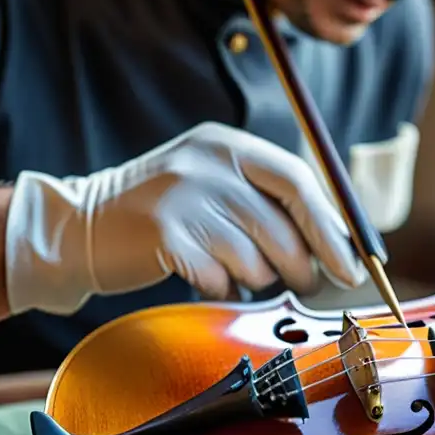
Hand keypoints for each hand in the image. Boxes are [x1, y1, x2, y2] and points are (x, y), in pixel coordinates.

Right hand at [4, 122, 367, 315]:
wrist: (81, 226)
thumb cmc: (169, 213)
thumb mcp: (217, 184)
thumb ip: (270, 201)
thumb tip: (340, 243)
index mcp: (228, 145)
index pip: (299, 182)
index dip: (331, 228)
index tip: (353, 264)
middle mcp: (207, 163)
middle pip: (284, 227)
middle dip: (305, 265)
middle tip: (309, 282)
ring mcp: (183, 197)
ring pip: (257, 259)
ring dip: (258, 278)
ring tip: (237, 271)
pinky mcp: (165, 236)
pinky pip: (223, 279)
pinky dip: (224, 289)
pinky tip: (208, 279)